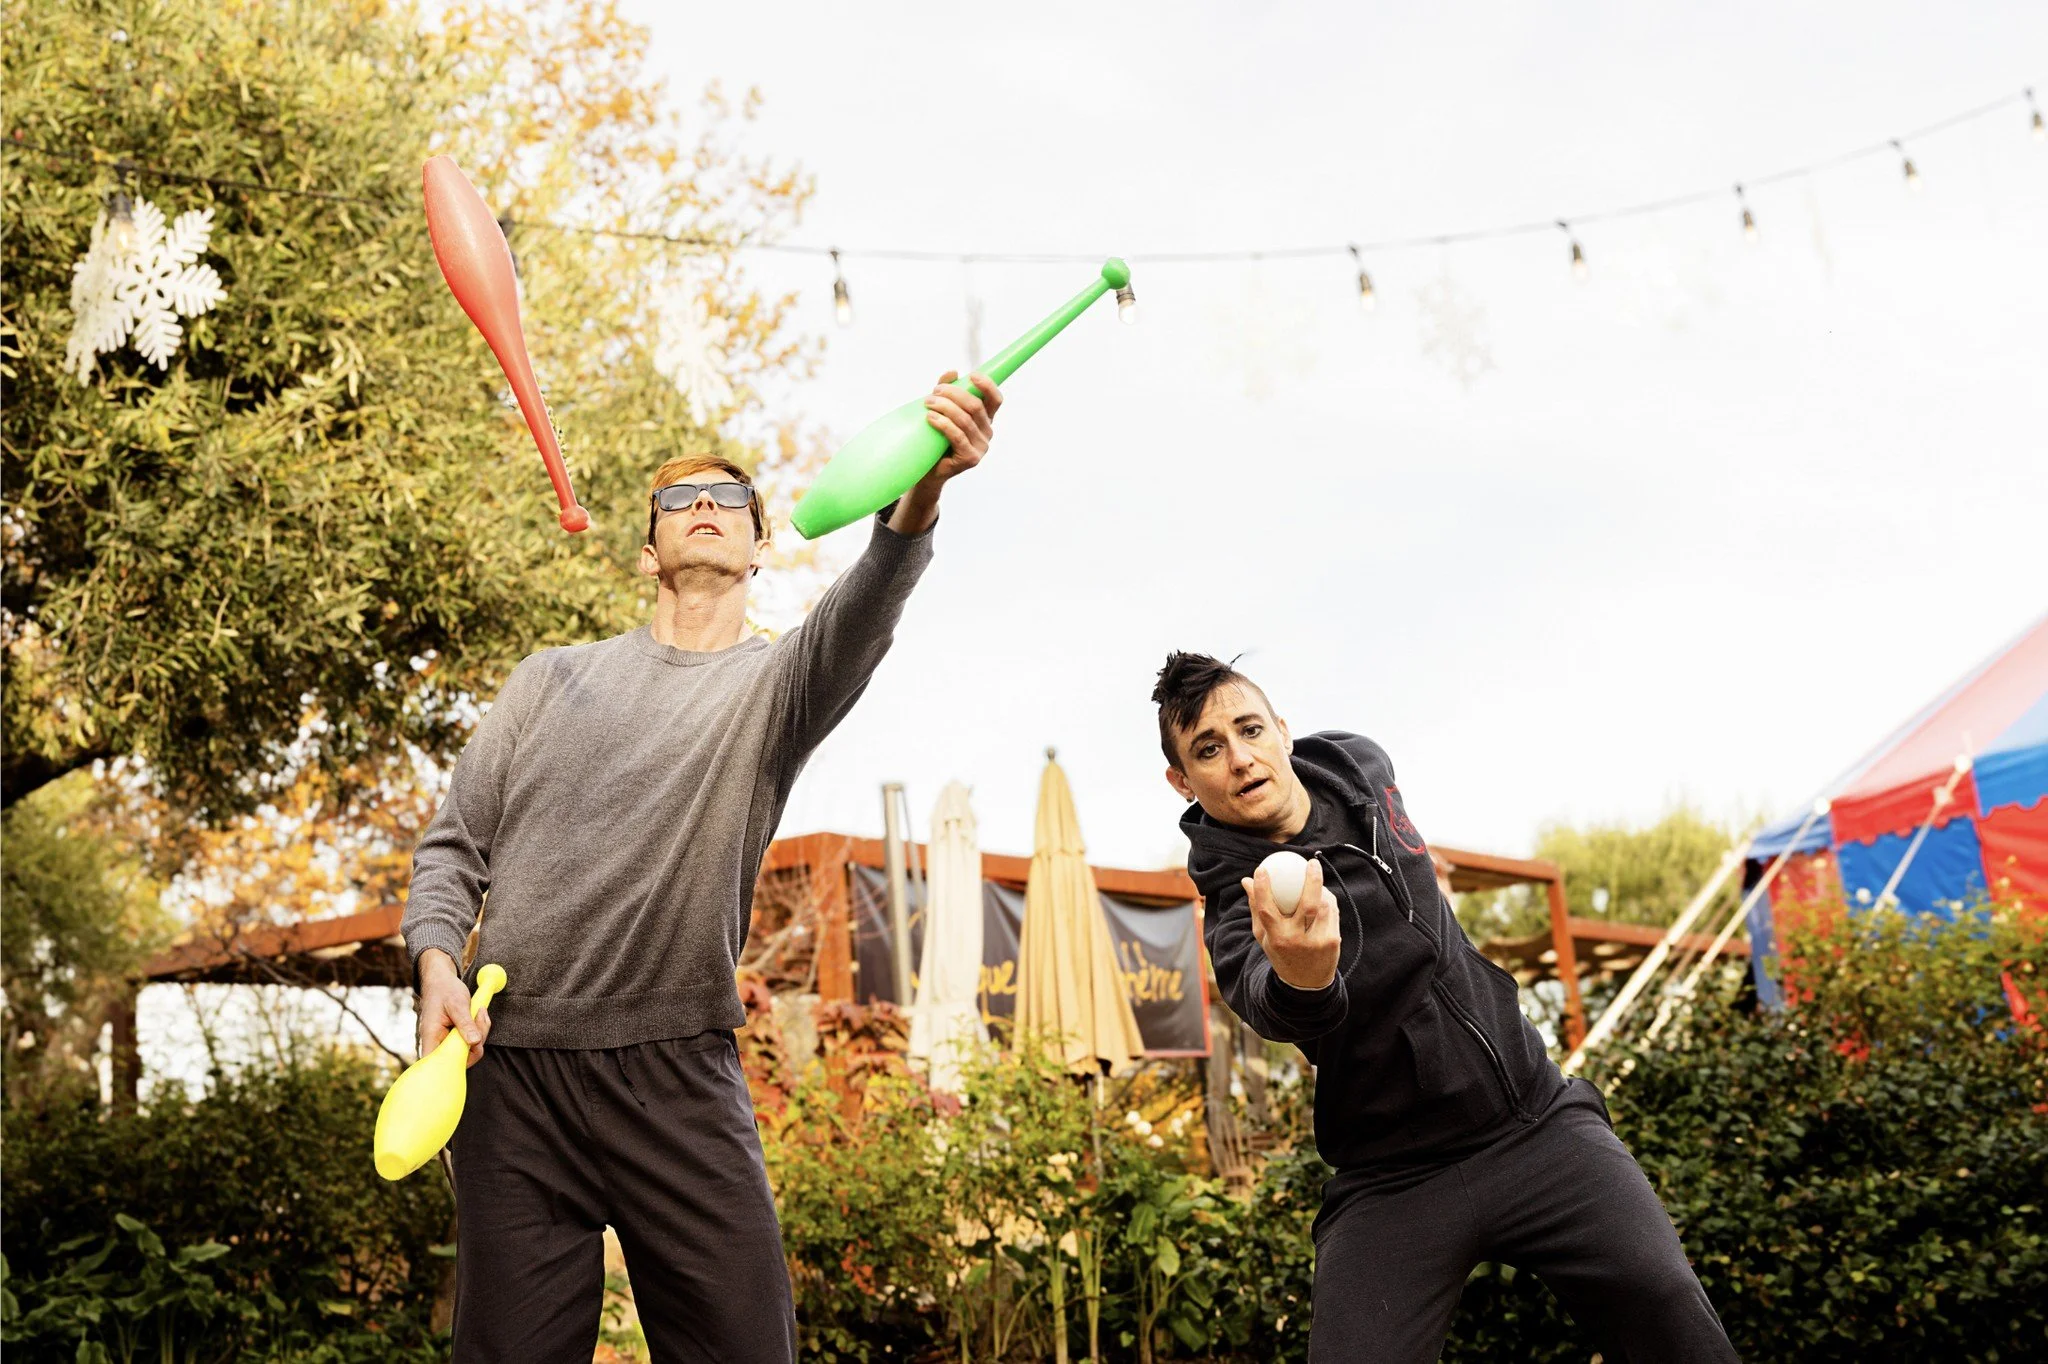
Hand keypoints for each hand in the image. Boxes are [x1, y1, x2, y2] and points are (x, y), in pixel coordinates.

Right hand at [417, 949, 489, 1067]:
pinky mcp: (455, 1039)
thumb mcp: (457, 1004)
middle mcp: (437, 1043)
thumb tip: (474, 1042)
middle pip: (459, 1059)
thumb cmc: (445, 991)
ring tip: (480, 1012)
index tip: (469, 1047)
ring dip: (481, 1034)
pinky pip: (471, 1043)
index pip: (436, 1064)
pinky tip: (479, 1015)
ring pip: (468, 1051)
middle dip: (476, 1042)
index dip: (453, 1065)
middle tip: (481, 1017)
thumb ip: (465, 1023)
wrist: (441, 981)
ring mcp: (446, 1042)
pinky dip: (479, 1031)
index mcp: (431, 1036)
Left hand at [916, 370, 1002, 490]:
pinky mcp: (970, 458)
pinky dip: (943, 424)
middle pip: (975, 406)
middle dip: (954, 394)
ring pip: (965, 420)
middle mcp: (987, 432)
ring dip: (945, 407)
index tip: (972, 375)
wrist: (928, 470)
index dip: (987, 386)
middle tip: (934, 392)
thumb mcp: (941, 410)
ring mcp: (980, 447)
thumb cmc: (936, 438)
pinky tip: (930, 418)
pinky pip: (957, 436)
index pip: (995, 399)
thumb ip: (947, 392)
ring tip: (928, 403)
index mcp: (985, 419)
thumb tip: (953, 372)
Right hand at [1242, 859, 1340, 991]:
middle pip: (1306, 904)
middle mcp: (1297, 939)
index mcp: (1275, 938)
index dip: (1263, 888)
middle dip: (1311, 880)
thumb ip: (1256, 908)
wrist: (1305, 983)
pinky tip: (1324, 894)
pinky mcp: (1333, 941)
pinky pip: (1332, 913)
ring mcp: (1317, 941)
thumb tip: (1247, 880)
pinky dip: (1328, 901)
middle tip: (1311, 863)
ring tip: (1316, 876)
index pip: (1266, 909)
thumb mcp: (1264, 935)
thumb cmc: (1281, 952)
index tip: (1262, 869)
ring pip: (1323, 905)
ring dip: (1321, 889)